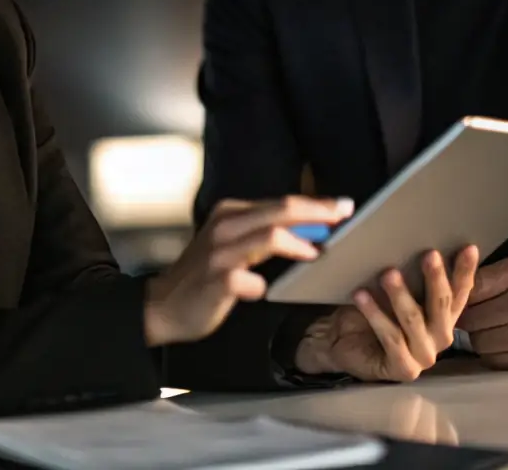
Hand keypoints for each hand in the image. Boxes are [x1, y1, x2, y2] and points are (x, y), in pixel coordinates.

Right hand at [142, 196, 353, 345]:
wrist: (163, 305)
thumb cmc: (205, 276)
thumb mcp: (234, 244)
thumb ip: (265, 233)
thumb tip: (311, 227)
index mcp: (231, 213)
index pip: (280, 203)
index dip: (315, 203)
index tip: (343, 206)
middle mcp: (225, 226)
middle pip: (279, 211)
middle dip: (317, 212)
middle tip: (344, 214)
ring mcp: (218, 253)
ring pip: (267, 237)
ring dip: (298, 243)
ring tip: (318, 252)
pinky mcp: (214, 281)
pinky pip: (243, 278)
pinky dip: (258, 283)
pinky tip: (263, 290)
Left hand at [293, 245, 477, 381]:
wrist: (341, 339)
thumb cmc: (372, 307)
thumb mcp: (397, 287)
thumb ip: (413, 274)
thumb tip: (420, 241)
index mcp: (444, 316)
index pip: (460, 292)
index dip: (465, 271)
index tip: (468, 248)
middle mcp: (439, 337)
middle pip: (442, 305)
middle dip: (436, 278)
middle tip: (429, 254)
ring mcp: (423, 356)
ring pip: (414, 320)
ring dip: (400, 295)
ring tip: (388, 273)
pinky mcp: (403, 369)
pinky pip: (390, 337)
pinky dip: (375, 314)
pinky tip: (361, 295)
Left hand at [458, 256, 507, 369]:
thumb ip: (489, 277)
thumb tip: (448, 287)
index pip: (470, 287)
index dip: (458, 296)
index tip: (455, 299)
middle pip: (471, 318)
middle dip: (467, 319)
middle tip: (471, 317)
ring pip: (479, 342)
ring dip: (479, 337)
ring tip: (489, 329)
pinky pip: (495, 359)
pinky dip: (493, 353)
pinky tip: (503, 342)